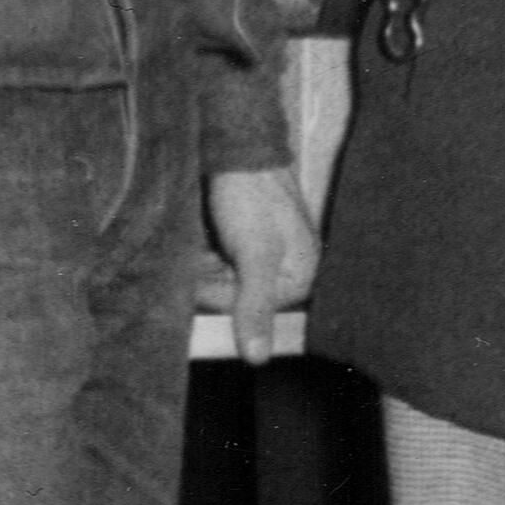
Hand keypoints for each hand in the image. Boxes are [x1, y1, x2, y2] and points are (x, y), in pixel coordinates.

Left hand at [206, 165, 317, 365]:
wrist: (239, 144)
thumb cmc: (252, 196)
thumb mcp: (255, 253)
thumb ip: (255, 306)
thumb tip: (258, 360)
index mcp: (302, 277)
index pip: (252, 313)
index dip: (221, 297)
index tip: (203, 275)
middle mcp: (288, 270)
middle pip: (238, 299)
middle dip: (213, 280)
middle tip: (203, 250)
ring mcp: (266, 255)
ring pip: (225, 282)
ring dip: (204, 269)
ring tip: (202, 240)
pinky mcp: (246, 241)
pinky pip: (221, 265)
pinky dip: (204, 257)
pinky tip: (201, 237)